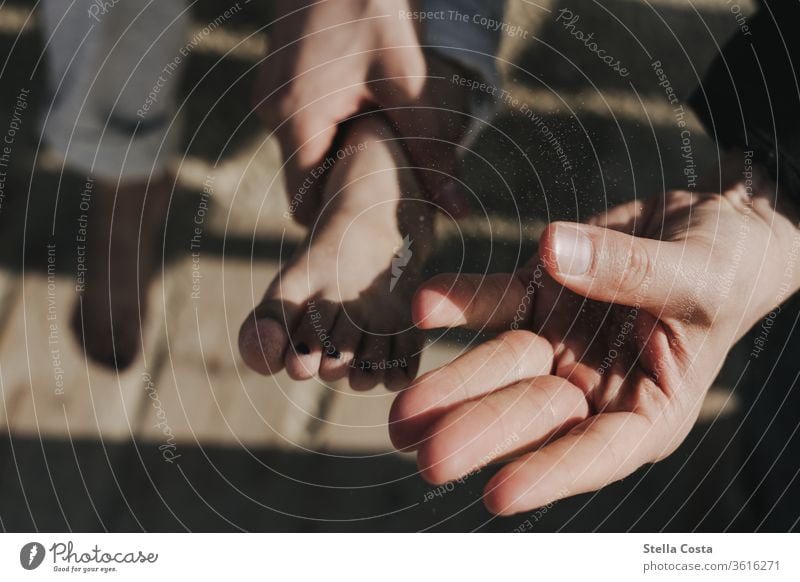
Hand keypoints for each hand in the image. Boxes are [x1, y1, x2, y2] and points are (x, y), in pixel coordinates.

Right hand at [254, 0, 466, 224]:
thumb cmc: (373, 9)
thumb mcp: (408, 83)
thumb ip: (432, 150)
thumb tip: (457, 210)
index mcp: (296, 119)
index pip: (304, 204)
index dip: (338, 220)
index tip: (373, 226)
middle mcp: (271, 113)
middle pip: (303, 183)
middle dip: (341, 194)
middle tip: (385, 199)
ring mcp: (268, 97)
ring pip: (301, 156)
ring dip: (336, 163)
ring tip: (378, 160)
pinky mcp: (276, 83)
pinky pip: (299, 129)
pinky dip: (328, 137)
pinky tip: (362, 124)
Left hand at [389, 151, 799, 514]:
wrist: (707, 225)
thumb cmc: (726, 268)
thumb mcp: (699, 275)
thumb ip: (631, 270)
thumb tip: (553, 251)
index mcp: (647, 410)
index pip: (597, 451)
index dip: (550, 472)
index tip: (498, 494)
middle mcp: (593, 385)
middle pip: (533, 412)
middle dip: (482, 431)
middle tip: (428, 454)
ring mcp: (558, 342)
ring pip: (501, 365)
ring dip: (452, 383)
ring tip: (404, 409)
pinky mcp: (535, 297)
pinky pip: (491, 301)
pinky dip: (459, 302)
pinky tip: (424, 305)